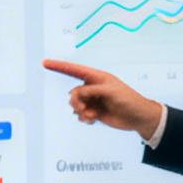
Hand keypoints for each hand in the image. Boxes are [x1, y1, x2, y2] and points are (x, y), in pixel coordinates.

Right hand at [42, 61, 163, 141]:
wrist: (137, 117)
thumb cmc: (127, 99)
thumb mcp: (109, 91)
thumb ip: (90, 91)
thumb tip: (76, 96)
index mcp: (97, 77)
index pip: (74, 70)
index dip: (59, 66)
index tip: (45, 63)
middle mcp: (93, 88)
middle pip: (73, 93)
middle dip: (75, 101)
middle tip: (82, 107)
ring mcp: (93, 101)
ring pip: (75, 106)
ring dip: (80, 112)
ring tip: (91, 114)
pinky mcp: (94, 112)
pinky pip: (81, 115)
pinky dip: (85, 118)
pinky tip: (94, 119)